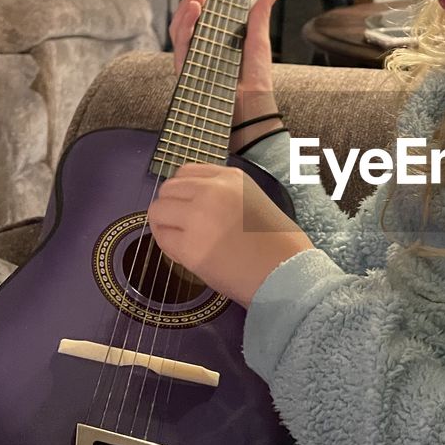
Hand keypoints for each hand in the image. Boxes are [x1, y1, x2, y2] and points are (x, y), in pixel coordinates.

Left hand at [147, 163, 312, 308]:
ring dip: (164, 225)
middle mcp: (212, 191)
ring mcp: (199, 217)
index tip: (185, 206)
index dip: (181, 191)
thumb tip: (188, 202)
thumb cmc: (277, 244)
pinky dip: (169, 248)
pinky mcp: (190, 246)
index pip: (186, 172)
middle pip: (168, 189)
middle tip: (181, 227)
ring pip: (157, 211)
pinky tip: (187, 256)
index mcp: (231, 178)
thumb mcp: (253, 200)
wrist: (287, 272)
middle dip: (170, 207)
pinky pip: (162, 240)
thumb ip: (223, 194)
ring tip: (182, 241)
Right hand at [169, 0, 281, 148]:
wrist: (253, 106)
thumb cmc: (257, 79)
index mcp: (217, 43)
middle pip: (186, 24)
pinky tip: (192, 16)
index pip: (202, 20)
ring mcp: (193, 62)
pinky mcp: (188, 73)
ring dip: (184, 14)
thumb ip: (258, 18)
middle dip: (189, 6)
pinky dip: (184, 31)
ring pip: (179, 34)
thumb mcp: (258, 42)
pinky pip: (181, 50)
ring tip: (195, 0)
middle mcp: (202, 52)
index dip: (200, 4)